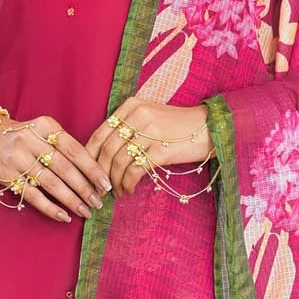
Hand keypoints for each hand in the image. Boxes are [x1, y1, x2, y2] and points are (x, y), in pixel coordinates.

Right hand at [0, 113, 110, 222]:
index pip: (74, 149)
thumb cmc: (23, 135)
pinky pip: (33, 196)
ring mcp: (17, 159)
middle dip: (84, 188)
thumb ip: (64, 146)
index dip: (92, 169)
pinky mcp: (7, 176)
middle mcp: (31, 140)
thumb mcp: (43, 130)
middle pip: (64, 168)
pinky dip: (50, 208)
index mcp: (45, 126)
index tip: (106, 185)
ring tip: (85, 211)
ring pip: (51, 183)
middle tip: (98, 203)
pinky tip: (64, 216)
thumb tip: (93, 174)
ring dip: (71, 200)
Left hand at [86, 100, 212, 195]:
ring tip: (116, 192)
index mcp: (132, 105)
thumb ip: (127, 127)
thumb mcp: (150, 117)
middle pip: (108, 149)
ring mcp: (150, 132)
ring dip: (115, 182)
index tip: (88, 171)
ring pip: (120, 162)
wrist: (211, 128)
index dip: (90, 155)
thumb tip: (103, 155)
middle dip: (100, 173)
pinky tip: (129, 191)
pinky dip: (128, 184)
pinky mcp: (162, 150)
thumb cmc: (178, 126)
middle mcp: (139, 115)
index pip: (101, 132)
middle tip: (99, 188)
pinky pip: (135, 171)